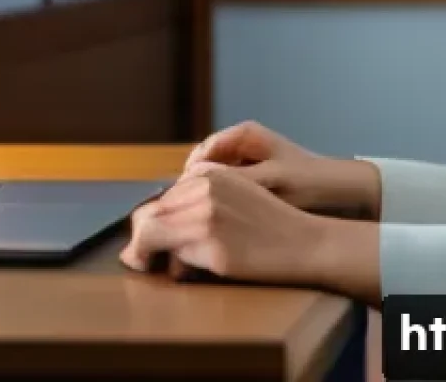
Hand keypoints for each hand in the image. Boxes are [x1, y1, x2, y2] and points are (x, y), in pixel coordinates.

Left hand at [119, 162, 323, 286]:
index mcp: (210, 173)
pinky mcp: (212, 246)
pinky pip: (172, 256)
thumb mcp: (237, 190)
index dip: (152, 219)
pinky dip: (167, 265)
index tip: (147, 238)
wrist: (304, 242)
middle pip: (150, 212)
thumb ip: (203, 194)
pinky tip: (177, 272)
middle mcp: (205, 188)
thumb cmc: (271, 222)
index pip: (163, 196)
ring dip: (145, 252)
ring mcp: (207, 216)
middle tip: (140, 257)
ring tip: (148, 265)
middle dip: (142, 236)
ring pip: (149, 232)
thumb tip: (163, 214)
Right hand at [184, 120, 379, 218]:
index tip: (179, 206)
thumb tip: (194, 180)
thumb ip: (233, 178)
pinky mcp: (254, 179)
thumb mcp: (271, 181)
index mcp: (243, 135)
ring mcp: (247, 160)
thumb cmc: (310, 183)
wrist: (346, 192)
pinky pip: (227, 190)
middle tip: (185, 220)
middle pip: (202, 167)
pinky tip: (219, 224)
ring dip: (205, 200)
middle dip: (192, 192)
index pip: (200, 155)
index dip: (187, 180)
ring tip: (199, 224)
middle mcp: (241, 143)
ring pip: (213, 181)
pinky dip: (220, 204)